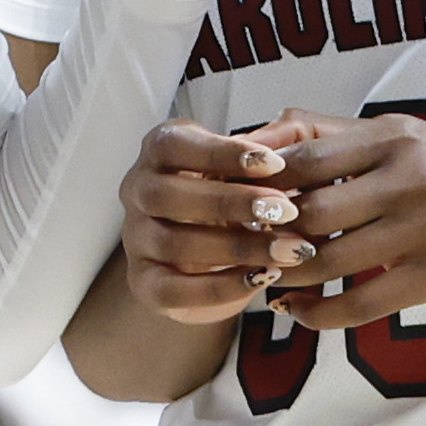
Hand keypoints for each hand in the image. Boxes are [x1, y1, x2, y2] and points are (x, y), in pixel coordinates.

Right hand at [118, 116, 331, 321]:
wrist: (204, 256)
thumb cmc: (226, 198)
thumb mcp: (244, 167)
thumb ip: (265, 150)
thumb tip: (290, 136)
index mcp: (157, 151)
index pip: (174, 145)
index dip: (222, 153)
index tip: (275, 164)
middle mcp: (137, 191)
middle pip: (166, 195)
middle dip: (230, 203)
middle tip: (286, 211)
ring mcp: (135, 239)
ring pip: (172, 243)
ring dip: (237, 247)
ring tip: (289, 250)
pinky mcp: (143, 283)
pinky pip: (174, 289)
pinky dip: (222, 286)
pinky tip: (263, 277)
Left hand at [262, 107, 425, 329]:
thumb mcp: (396, 135)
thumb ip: (327, 136)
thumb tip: (250, 143)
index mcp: (392, 137)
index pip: (308, 159)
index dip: (266, 186)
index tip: (242, 206)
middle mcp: (409, 176)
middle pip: (314, 212)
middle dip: (272, 236)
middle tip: (249, 251)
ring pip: (334, 260)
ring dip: (290, 278)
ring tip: (270, 283)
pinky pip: (364, 302)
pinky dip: (322, 314)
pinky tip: (302, 314)